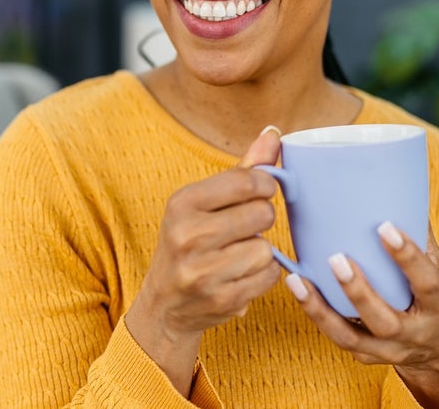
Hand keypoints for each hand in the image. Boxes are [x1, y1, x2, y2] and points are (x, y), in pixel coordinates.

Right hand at [125, 126, 283, 394]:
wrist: (164, 304)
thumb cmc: (189, 242)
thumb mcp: (203, 203)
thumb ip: (242, 169)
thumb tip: (274, 133)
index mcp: (182, 203)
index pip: (247, 181)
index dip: (265, 186)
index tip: (260, 192)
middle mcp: (188, 235)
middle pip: (262, 214)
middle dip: (261, 220)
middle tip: (243, 228)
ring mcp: (203, 271)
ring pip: (266, 248)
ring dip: (261, 251)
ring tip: (238, 254)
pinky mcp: (222, 300)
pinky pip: (269, 276)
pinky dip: (263, 275)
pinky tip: (241, 275)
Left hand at [284, 223, 438, 408]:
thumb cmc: (434, 296)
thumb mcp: (438, 269)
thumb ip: (419, 234)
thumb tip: (398, 184)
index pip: (427, 283)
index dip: (407, 257)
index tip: (384, 227)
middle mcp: (415, 334)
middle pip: (384, 320)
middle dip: (358, 291)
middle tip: (336, 258)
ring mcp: (388, 350)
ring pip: (351, 337)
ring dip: (321, 310)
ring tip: (297, 281)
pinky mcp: (365, 356)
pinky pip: (337, 337)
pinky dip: (315, 315)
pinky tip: (297, 289)